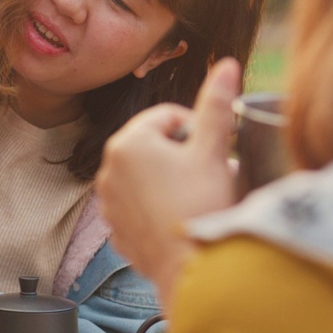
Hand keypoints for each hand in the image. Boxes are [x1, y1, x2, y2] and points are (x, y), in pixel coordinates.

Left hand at [97, 58, 241, 303]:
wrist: (192, 269)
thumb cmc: (203, 206)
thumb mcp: (213, 150)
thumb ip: (216, 104)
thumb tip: (225, 63)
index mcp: (128, 142)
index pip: (168, 116)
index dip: (198, 127)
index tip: (217, 148)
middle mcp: (108, 168)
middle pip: (153, 144)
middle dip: (183, 153)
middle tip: (210, 172)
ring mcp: (107, 201)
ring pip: (145, 175)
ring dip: (170, 179)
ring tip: (196, 196)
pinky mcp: (114, 228)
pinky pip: (138, 205)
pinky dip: (157, 206)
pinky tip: (180, 217)